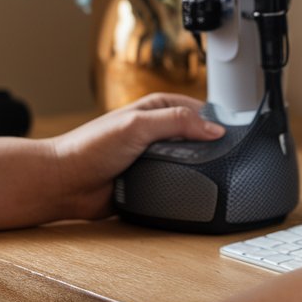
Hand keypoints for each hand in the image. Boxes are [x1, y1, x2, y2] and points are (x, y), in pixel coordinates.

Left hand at [46, 94, 225, 220]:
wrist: (64, 183)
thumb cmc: (90, 147)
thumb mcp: (138, 125)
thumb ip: (177, 122)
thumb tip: (213, 128)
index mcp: (154, 110)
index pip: (197, 109)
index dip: (216, 118)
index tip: (237, 130)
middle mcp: (154, 132)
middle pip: (195, 137)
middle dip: (211, 145)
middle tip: (234, 156)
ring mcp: (152, 158)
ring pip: (186, 162)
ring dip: (197, 168)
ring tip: (219, 176)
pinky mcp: (147, 182)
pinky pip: (173, 184)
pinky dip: (183, 187)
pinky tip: (194, 192)